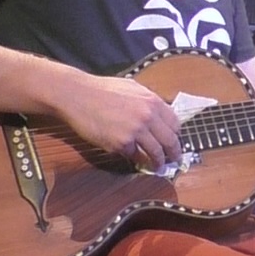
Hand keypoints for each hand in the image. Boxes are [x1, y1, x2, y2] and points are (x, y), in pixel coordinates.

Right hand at [58, 74, 181, 171]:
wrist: (78, 95)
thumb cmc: (102, 90)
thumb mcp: (133, 88)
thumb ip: (149, 102)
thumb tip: (160, 115)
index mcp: (153, 102)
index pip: (175, 124)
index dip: (176, 135)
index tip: (175, 142)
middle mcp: (147, 117)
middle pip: (170, 141)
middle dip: (174, 153)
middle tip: (175, 160)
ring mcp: (135, 131)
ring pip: (155, 152)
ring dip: (158, 162)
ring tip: (158, 167)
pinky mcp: (120, 144)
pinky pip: (133, 155)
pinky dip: (134, 157)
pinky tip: (133, 157)